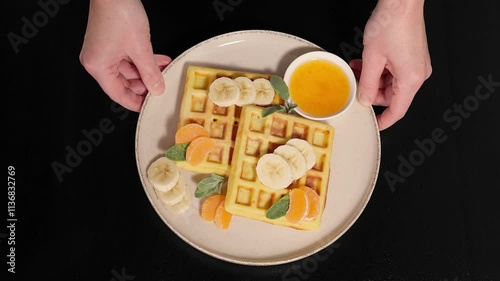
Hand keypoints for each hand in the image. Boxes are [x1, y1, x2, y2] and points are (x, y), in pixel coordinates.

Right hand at [79, 0, 170, 111]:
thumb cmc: (119, 13)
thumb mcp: (140, 48)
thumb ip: (150, 72)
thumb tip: (157, 88)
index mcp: (98, 67)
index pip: (118, 94)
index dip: (136, 102)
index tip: (149, 107)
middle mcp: (97, 61)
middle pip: (123, 83)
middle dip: (144, 85)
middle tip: (161, 87)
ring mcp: (103, 51)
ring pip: (129, 70)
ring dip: (147, 71)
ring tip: (164, 70)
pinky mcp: (110, 42)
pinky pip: (128, 58)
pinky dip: (143, 60)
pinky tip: (159, 60)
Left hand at [350, 0, 431, 129]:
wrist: (402, 2)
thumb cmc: (392, 23)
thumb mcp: (373, 58)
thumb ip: (367, 83)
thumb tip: (365, 100)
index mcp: (411, 79)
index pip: (397, 110)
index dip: (384, 121)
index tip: (372, 125)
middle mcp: (418, 74)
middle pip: (391, 96)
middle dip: (371, 91)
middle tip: (355, 84)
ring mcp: (416, 65)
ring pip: (390, 83)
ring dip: (372, 78)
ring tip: (358, 68)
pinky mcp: (412, 56)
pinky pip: (394, 71)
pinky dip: (379, 69)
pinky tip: (366, 62)